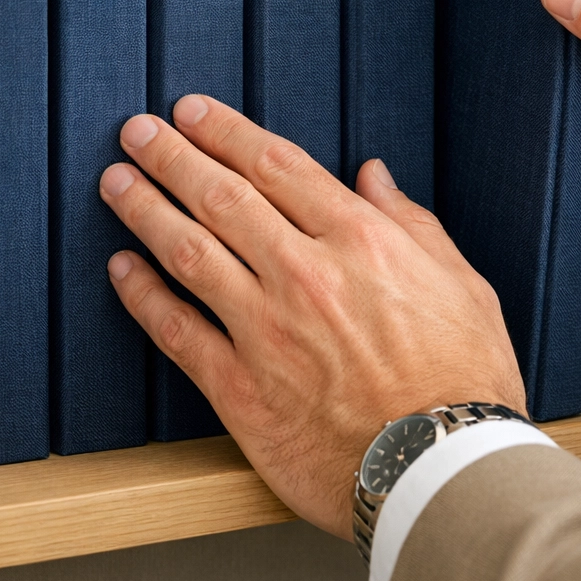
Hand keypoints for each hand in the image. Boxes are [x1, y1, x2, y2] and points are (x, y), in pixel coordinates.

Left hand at [98, 98, 523, 539]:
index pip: (277, 165)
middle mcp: (306, 274)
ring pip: (188, 252)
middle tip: (138, 132)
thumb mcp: (462, 284)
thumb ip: (412, 223)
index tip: (194, 112)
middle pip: (221, 197)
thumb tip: (374, 178)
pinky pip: (177, 331)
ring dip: (145, 210)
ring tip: (117, 182)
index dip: (226, 131)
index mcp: (361, 241)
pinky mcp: (241, 388)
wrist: (442, 469)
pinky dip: (142, 295)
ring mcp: (267, 330)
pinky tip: (122, 269)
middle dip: (172, 155)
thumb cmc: (464, 379)